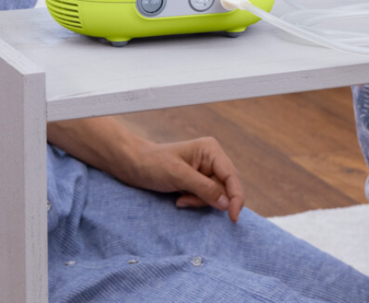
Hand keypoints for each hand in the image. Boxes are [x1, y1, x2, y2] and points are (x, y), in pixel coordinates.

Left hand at [127, 136, 244, 222]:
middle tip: (186, 200)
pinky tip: (179, 198)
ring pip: (216, 196)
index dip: (236, 197)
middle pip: (225, 188)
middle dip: (208, 200)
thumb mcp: (178, 176)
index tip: (233, 217)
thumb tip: (226, 204)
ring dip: (199, 202)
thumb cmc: (153, 164)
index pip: (231, 176)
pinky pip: (205, 198)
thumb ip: (204, 188)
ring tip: (180, 198)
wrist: (133, 164)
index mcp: (211, 150)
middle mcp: (212, 158)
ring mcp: (206, 170)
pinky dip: (194, 202)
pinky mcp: (198, 181)